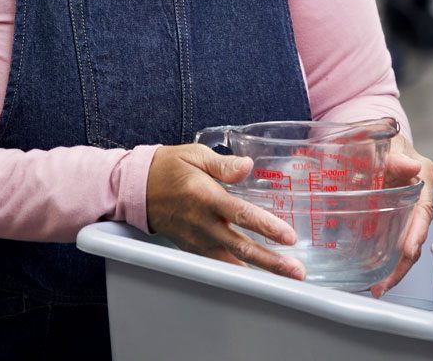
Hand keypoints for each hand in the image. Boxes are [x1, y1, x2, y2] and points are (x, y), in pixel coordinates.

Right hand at [146, 144, 305, 280]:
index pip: (240, 214)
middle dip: (271, 261)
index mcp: (204, 196)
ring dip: (259, 271)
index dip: (266, 227)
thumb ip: (223, 164)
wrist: (136, 188)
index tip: (288, 237)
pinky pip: (218, 264)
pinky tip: (257, 275)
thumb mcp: (194, 155)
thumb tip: (248, 166)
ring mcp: (196, 239)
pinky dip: (238, 271)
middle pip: (241, 247)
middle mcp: (202, 222)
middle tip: (296, 271)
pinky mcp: (192, 247)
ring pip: (231, 261)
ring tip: (285, 278)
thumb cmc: (167, 167)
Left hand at [368, 134, 432, 297]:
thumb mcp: (382, 137)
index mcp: (422, 175)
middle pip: (417, 233)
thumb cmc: (378, 133)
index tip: (409, 251)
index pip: (424, 208)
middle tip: (385, 283)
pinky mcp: (391, 213)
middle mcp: (418, 194)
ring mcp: (405, 206)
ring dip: (394, 266)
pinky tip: (371, 272)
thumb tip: (410, 166)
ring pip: (405, 240)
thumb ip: (394, 153)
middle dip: (404, 261)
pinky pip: (391, 237)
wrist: (369, 132)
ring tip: (378, 286)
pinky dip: (383, 256)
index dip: (417, 231)